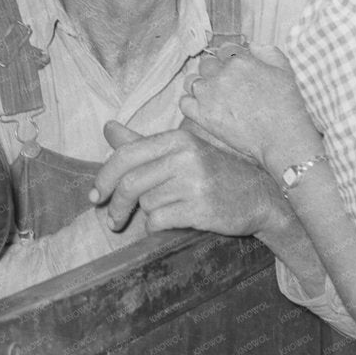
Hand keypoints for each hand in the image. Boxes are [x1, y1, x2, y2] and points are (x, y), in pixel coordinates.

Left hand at [91, 121, 287, 237]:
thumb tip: (107, 128)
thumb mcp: (182, 151)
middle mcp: (185, 156)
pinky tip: (175, 221)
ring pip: (146, 204)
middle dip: (116, 206)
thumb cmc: (216, 172)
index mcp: (177, 139)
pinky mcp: (201, 208)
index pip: (126, 155)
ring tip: (170, 210)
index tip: (95, 196)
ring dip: (150, 213)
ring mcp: (194, 182)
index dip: (104, 177)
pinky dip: (159, 227)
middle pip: (130, 183)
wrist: (260, 196)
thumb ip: (142, 143)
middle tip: (113, 220)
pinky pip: (160, 221)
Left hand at [180, 44, 320, 173]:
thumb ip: (267, 52)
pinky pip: (184, 102)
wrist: (281, 137)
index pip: (224, 49)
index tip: (232, 67)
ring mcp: (209, 95)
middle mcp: (221, 74)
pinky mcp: (202, 115)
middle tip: (224, 84)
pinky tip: (202, 107)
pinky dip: (190, 103)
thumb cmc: (287, 106)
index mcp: (240, 61)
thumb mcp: (284, 70)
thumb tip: (252, 45)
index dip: (228, 58)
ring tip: (211, 95)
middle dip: (214, 71)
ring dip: (199, 85)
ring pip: (191, 81)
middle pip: (206, 64)